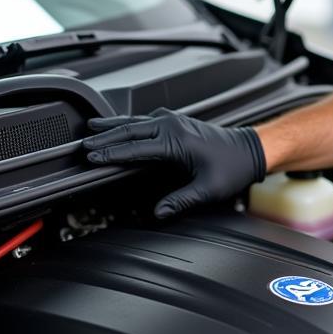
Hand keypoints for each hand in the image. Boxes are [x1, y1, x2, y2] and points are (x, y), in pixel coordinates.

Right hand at [83, 109, 265, 218]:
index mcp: (176, 141)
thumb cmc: (232, 168)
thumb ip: (181, 200)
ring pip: (135, 121)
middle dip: (105, 137)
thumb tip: (158, 213)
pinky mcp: (175, 121)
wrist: (249, 149)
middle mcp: (172, 126)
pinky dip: (126, 123)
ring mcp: (173, 121)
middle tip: (83, 145)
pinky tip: (116, 125)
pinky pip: (144, 120)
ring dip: (112, 126)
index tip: (92, 158)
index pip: (135, 147)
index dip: (112, 153)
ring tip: (91, 129)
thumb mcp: (208, 189)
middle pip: (130, 130)